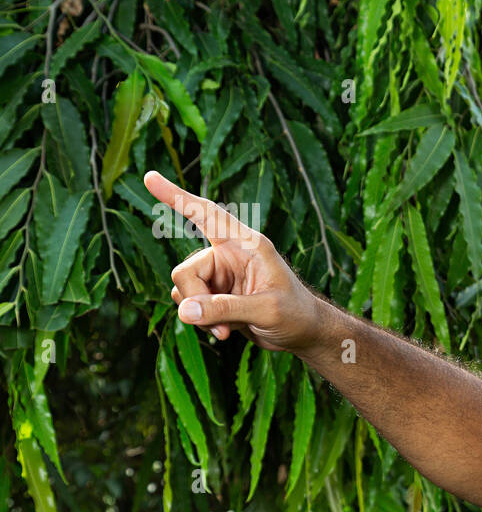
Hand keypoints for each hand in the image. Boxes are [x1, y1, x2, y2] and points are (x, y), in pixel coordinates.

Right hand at [145, 171, 321, 352]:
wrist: (303, 334)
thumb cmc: (295, 314)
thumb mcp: (266, 310)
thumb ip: (226, 308)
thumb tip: (184, 310)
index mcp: (247, 244)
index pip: (207, 215)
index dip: (177, 197)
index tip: (149, 177)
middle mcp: (229, 255)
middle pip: (185, 271)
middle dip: (195, 301)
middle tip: (218, 324)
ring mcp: (220, 275)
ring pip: (183, 290)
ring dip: (200, 315)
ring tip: (228, 329)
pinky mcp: (215, 295)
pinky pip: (190, 306)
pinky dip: (202, 321)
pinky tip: (226, 331)